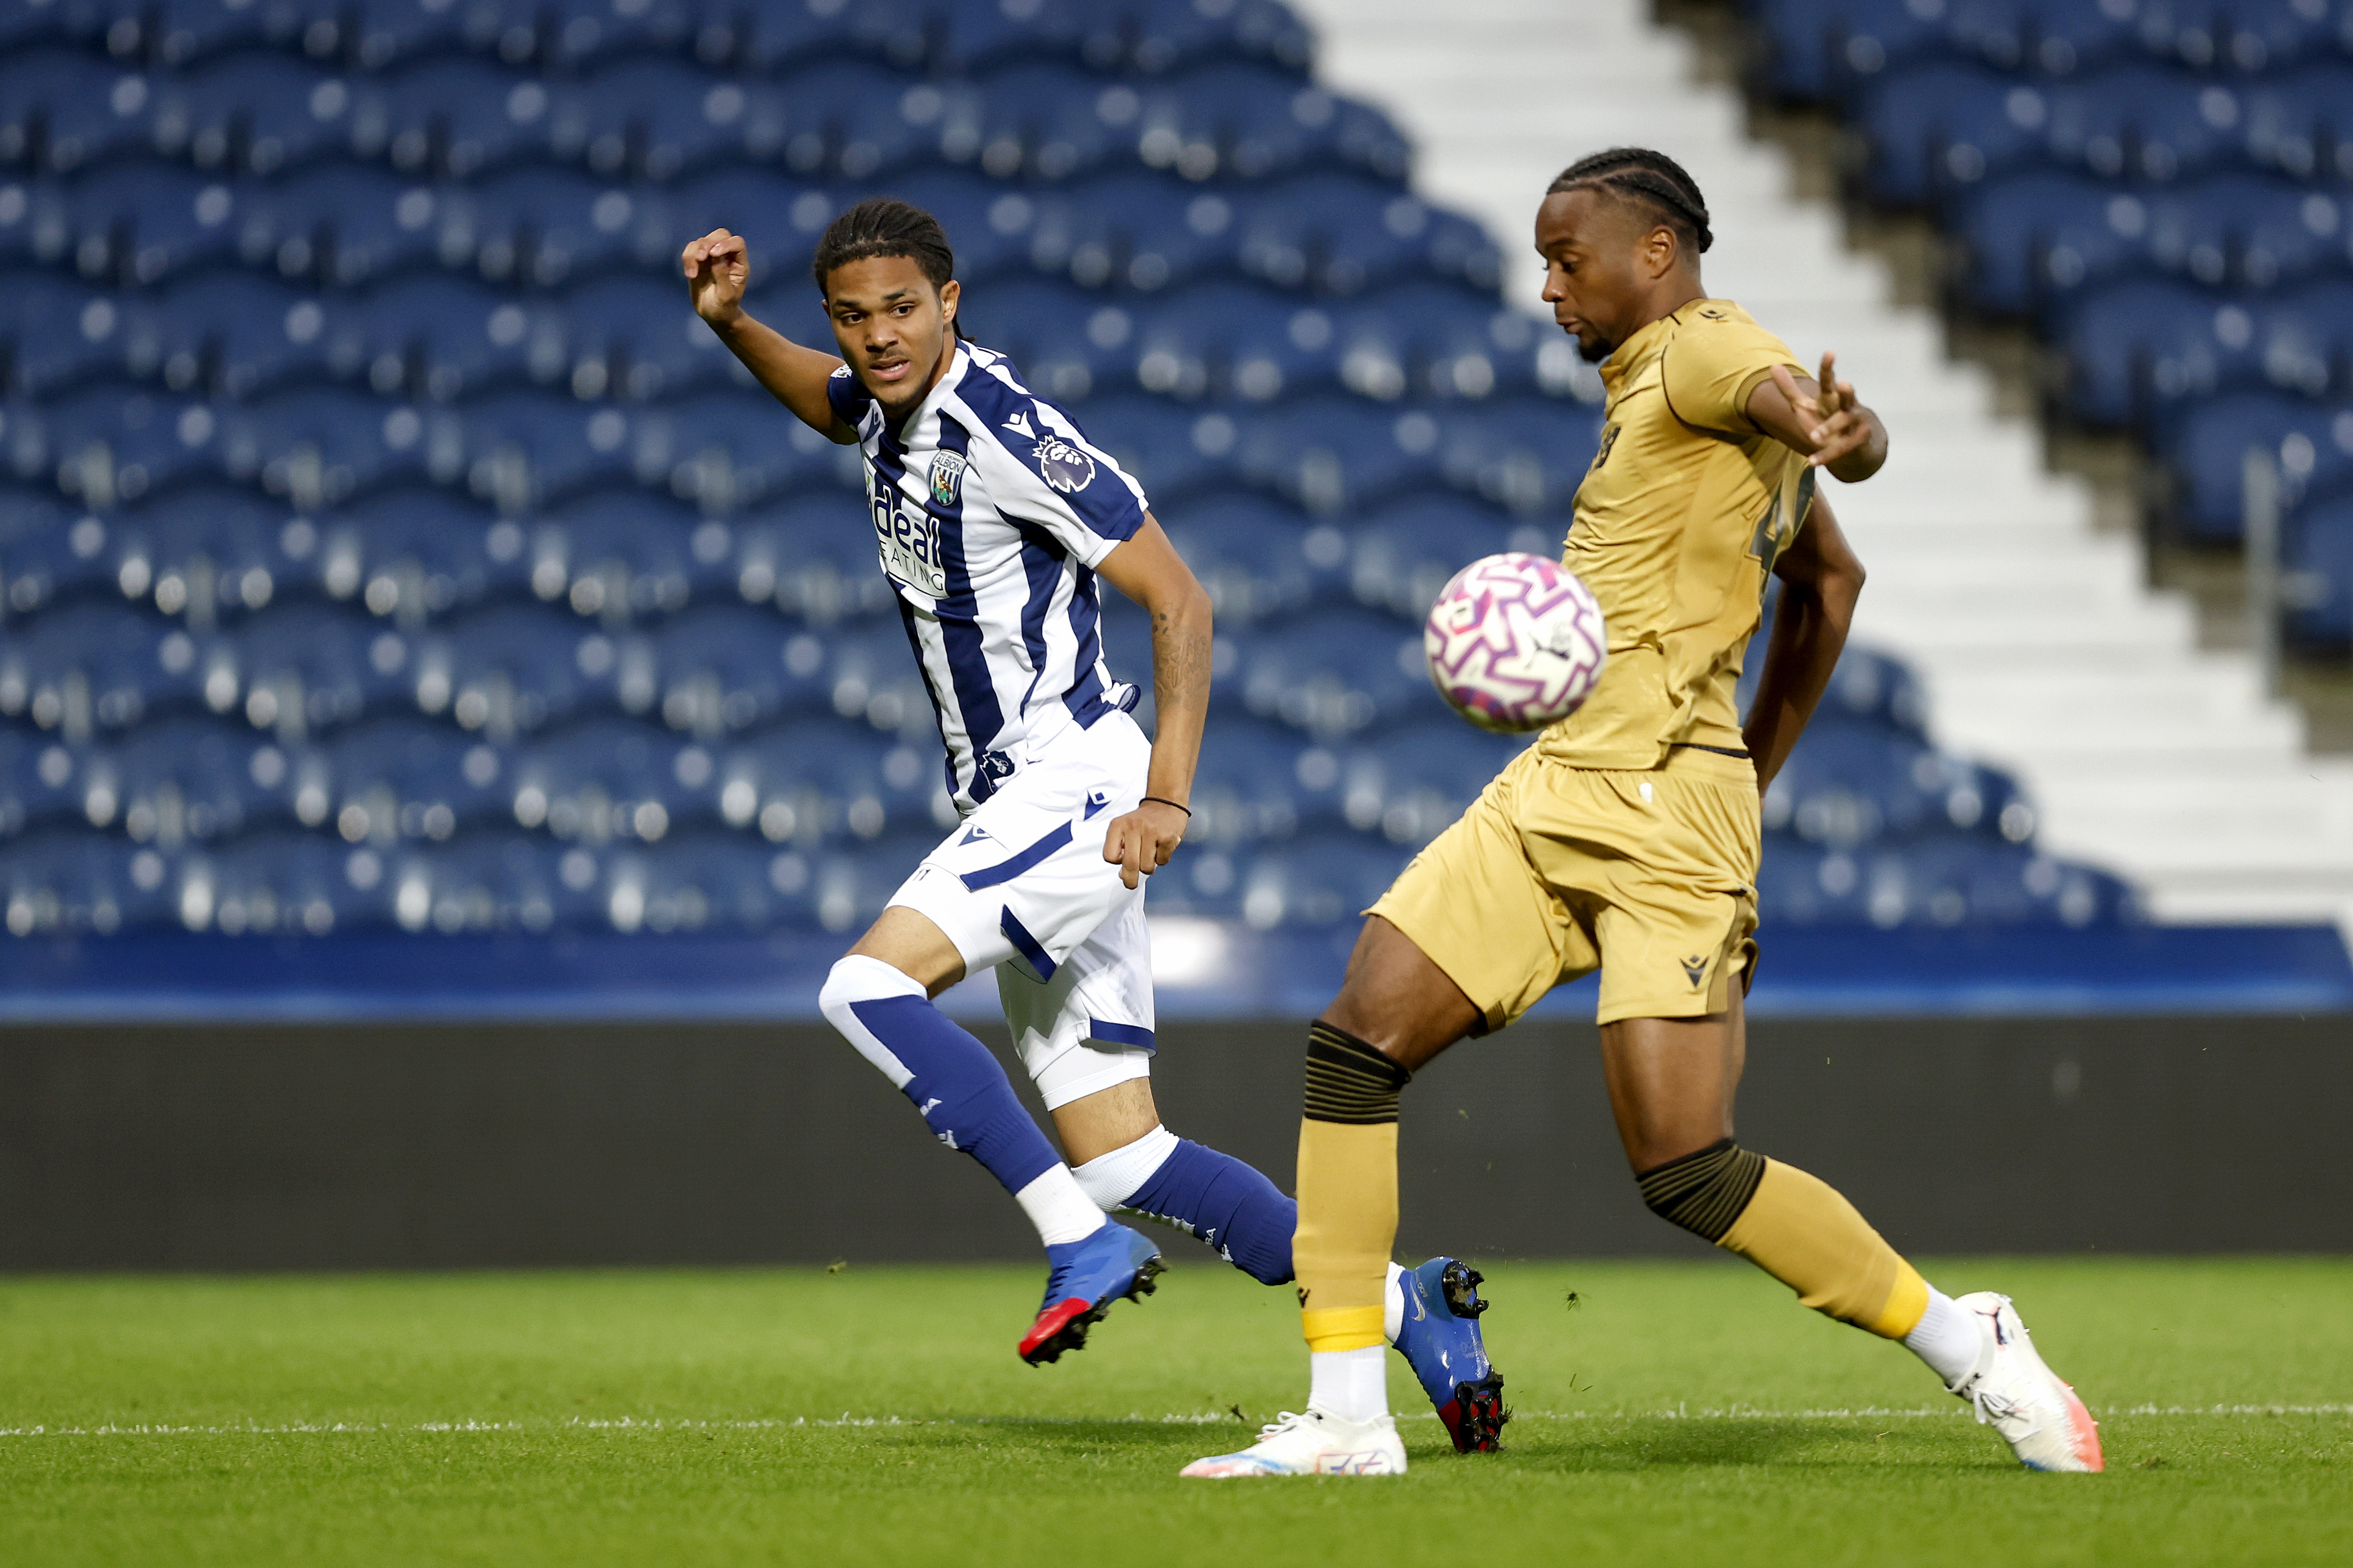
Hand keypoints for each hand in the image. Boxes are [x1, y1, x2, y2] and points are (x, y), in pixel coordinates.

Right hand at [682, 228, 748, 328]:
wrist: (713, 315)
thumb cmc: (724, 308)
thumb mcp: (726, 295)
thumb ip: (722, 275)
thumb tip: (716, 256)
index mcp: (739, 264)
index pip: (737, 243)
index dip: (726, 244)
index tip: (714, 254)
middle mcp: (727, 257)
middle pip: (720, 235)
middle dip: (708, 242)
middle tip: (701, 258)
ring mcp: (712, 257)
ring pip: (702, 241)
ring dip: (694, 253)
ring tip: (692, 274)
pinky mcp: (698, 261)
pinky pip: (691, 250)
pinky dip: (687, 258)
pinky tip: (690, 275)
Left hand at [1101, 800, 1186, 889]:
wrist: (1167, 802)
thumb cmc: (1144, 822)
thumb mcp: (1126, 831)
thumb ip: (1121, 851)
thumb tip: (1123, 876)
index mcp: (1118, 825)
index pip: (1110, 856)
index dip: (1117, 862)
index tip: (1123, 858)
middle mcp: (1133, 826)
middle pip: (1129, 864)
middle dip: (1130, 879)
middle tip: (1131, 884)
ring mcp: (1151, 831)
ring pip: (1146, 866)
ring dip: (1149, 867)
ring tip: (1152, 854)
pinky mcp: (1167, 837)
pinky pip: (1162, 861)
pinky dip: (1163, 859)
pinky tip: (1162, 847)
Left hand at [1768, 351, 1876, 470]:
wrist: (1854, 445)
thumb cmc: (1826, 420)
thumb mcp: (1805, 405)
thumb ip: (1789, 389)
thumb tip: (1772, 365)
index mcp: (1831, 396)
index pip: (1829, 379)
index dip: (1828, 366)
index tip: (1830, 352)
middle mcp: (1846, 405)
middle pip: (1847, 395)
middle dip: (1846, 390)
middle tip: (1843, 384)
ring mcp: (1855, 422)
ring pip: (1845, 421)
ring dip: (1829, 428)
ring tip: (1814, 435)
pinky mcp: (1859, 440)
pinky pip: (1842, 448)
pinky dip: (1826, 455)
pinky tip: (1811, 461)